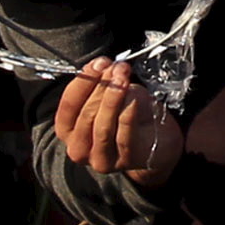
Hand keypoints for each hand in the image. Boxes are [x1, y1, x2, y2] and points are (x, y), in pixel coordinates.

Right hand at [54, 57, 181, 187]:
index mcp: (68, 130)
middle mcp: (78, 148)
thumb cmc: (128, 114)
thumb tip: (101, 65)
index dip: (83, 82)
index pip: (68, 106)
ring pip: (102, 126)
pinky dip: (128, 113)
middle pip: (86, 114)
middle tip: (119, 68)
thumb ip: (101, 82)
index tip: (99, 63)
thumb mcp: (111, 94)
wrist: (157, 138)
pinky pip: (124, 135)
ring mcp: (100, 159)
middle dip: (103, 86)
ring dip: (114, 97)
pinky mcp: (123, 161)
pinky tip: (134, 98)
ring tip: (124, 78)